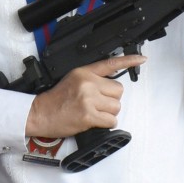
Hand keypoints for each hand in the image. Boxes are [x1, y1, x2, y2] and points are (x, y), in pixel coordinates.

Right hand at [25, 55, 145, 138]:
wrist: (41, 113)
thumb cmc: (56, 99)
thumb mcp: (73, 79)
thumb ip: (91, 78)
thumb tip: (110, 85)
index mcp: (84, 72)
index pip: (111, 64)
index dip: (129, 61)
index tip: (142, 59)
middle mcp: (88, 83)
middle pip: (118, 91)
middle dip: (111, 99)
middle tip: (97, 103)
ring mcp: (89, 99)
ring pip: (116, 107)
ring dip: (109, 113)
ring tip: (94, 112)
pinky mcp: (89, 115)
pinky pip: (111, 121)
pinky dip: (106, 123)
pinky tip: (94, 121)